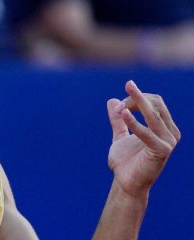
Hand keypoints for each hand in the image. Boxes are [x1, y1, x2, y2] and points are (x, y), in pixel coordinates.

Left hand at [105, 81, 180, 198]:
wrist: (125, 182)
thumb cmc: (126, 161)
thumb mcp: (120, 135)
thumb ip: (117, 120)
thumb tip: (112, 100)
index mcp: (164, 127)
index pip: (155, 101)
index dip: (136, 98)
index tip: (118, 106)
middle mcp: (170, 132)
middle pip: (156, 104)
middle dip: (135, 99)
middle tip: (118, 106)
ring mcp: (168, 141)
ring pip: (153, 115)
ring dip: (134, 106)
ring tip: (120, 107)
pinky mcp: (162, 151)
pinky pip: (147, 133)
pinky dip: (135, 123)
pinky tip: (124, 114)